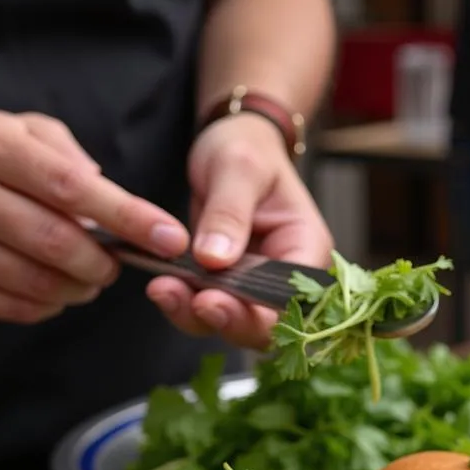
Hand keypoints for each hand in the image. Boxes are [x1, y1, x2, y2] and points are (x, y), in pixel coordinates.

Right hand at [0, 109, 189, 323]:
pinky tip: (48, 283)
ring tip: (85, 274)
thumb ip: (71, 159)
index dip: (129, 218)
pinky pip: (20, 309)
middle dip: (104, 263)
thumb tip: (118, 204)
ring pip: (43, 285)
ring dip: (80, 287)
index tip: (170, 238)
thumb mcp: (21, 131)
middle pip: (60, 246)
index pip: (72, 188)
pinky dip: (50, 303)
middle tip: (116, 262)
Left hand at [146, 111, 333, 349]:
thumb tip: (215, 259)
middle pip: (266, 325)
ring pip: (233, 323)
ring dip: (196, 315)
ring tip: (163, 290)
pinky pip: (209, 309)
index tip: (212, 300)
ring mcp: (257, 287)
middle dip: (225, 320)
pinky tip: (162, 287)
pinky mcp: (229, 288)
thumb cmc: (246, 148)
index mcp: (307, 249)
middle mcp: (288, 278)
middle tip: (189, 302)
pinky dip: (184, 304)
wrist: (230, 144)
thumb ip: (229, 213)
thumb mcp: (239, 167)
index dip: (256, 312)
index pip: (291, 300)